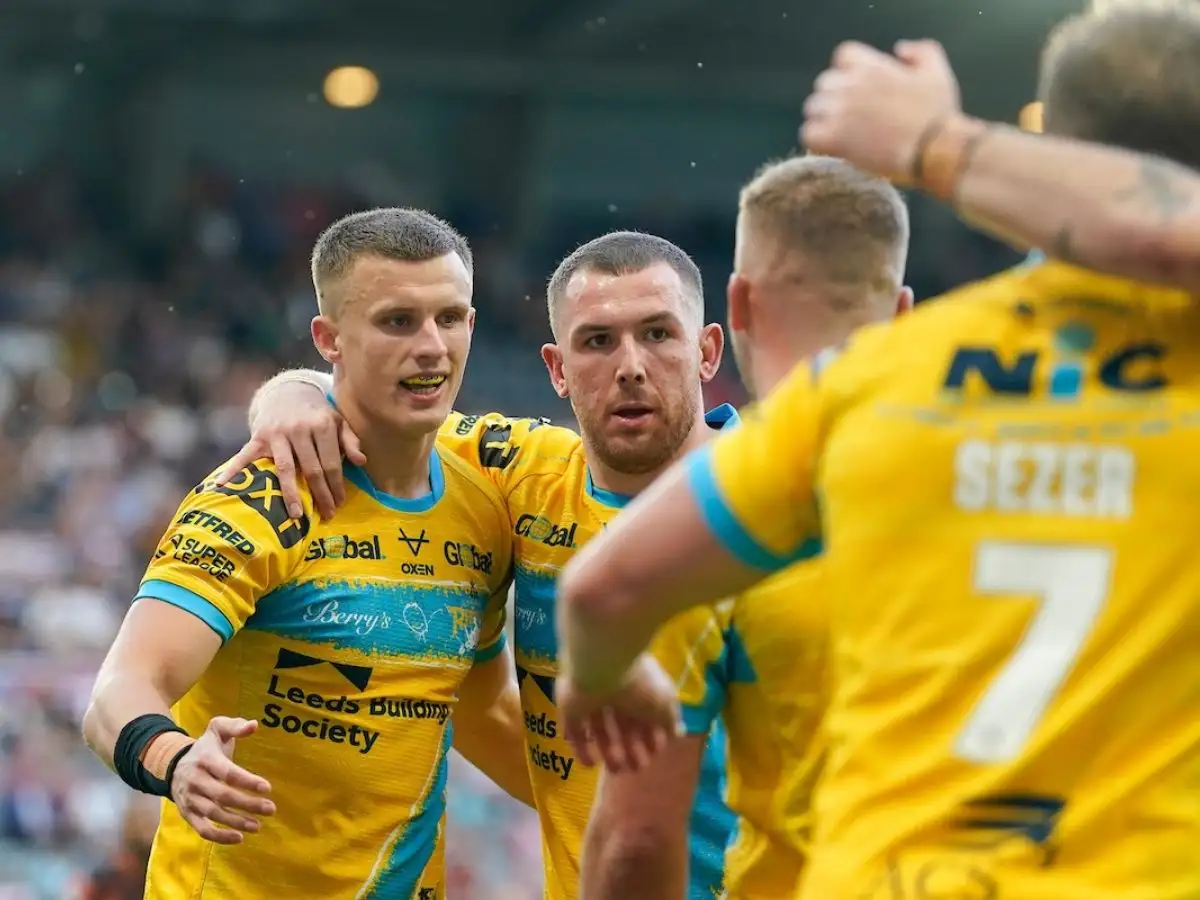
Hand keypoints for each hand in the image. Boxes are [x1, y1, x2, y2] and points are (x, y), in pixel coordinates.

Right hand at [170, 716, 274, 844]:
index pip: (227, 772)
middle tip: (270, 809)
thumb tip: (254, 725)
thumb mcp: (218, 729)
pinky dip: (219, 837)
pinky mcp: (187, 813)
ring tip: (258, 825)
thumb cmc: (206, 747)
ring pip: (213, 814)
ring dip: (237, 822)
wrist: (173, 764)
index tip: (267, 788)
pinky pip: (202, 829)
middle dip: (248, 804)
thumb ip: (235, 726)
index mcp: (205, 759)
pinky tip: (239, 837)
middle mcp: (195, 780)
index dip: (247, 781)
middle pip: (222, 795)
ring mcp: (189, 799)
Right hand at [215, 381, 364, 519]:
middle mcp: (299, 429)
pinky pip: (244, 456)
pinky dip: (233, 470)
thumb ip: (350, 441)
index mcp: (322, 425)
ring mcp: (277, 433)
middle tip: (326, 515)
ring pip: (286, 468)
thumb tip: (361, 461)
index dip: (336, 485)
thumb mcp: (338, 421)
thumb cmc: (316, 414)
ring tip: (297, 515)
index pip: (331, 462)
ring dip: (291, 493)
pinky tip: (222, 486)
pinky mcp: (258, 436)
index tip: (339, 503)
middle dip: (320, 494)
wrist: (287, 392)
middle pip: (312, 469)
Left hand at [558, 654, 682, 773]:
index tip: (654, 753)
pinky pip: (576, 732)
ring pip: (600, 730)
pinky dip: (582, 749)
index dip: (651, 735)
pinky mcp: (571, 709)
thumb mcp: (664, 703)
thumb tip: (675, 734)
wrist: (602, 667)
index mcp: (638, 687)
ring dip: (609, 751)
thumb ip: (669, 720)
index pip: (645, 715)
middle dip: (631, 748)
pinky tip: (591, 764)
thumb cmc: (639, 684)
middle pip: (623, 725)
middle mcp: (615, 693)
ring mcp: (591, 701)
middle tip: (636, 768)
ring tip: (616, 769)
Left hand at [802, 39, 962, 180]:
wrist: (934, 149)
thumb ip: (921, 52)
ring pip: (813, 108)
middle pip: (823, 84)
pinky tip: (832, 147)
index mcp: (872, 66)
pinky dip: (816, 140)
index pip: (842, 56)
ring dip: (823, 120)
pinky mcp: (835, 137)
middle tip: (848, 117)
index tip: (858, 88)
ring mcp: (840, 111)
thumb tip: (899, 49)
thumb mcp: (938, 72)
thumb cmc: (939, 114)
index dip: (847, 72)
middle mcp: (851, 84)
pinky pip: (808, 133)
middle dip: (833, 98)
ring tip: (840, 134)